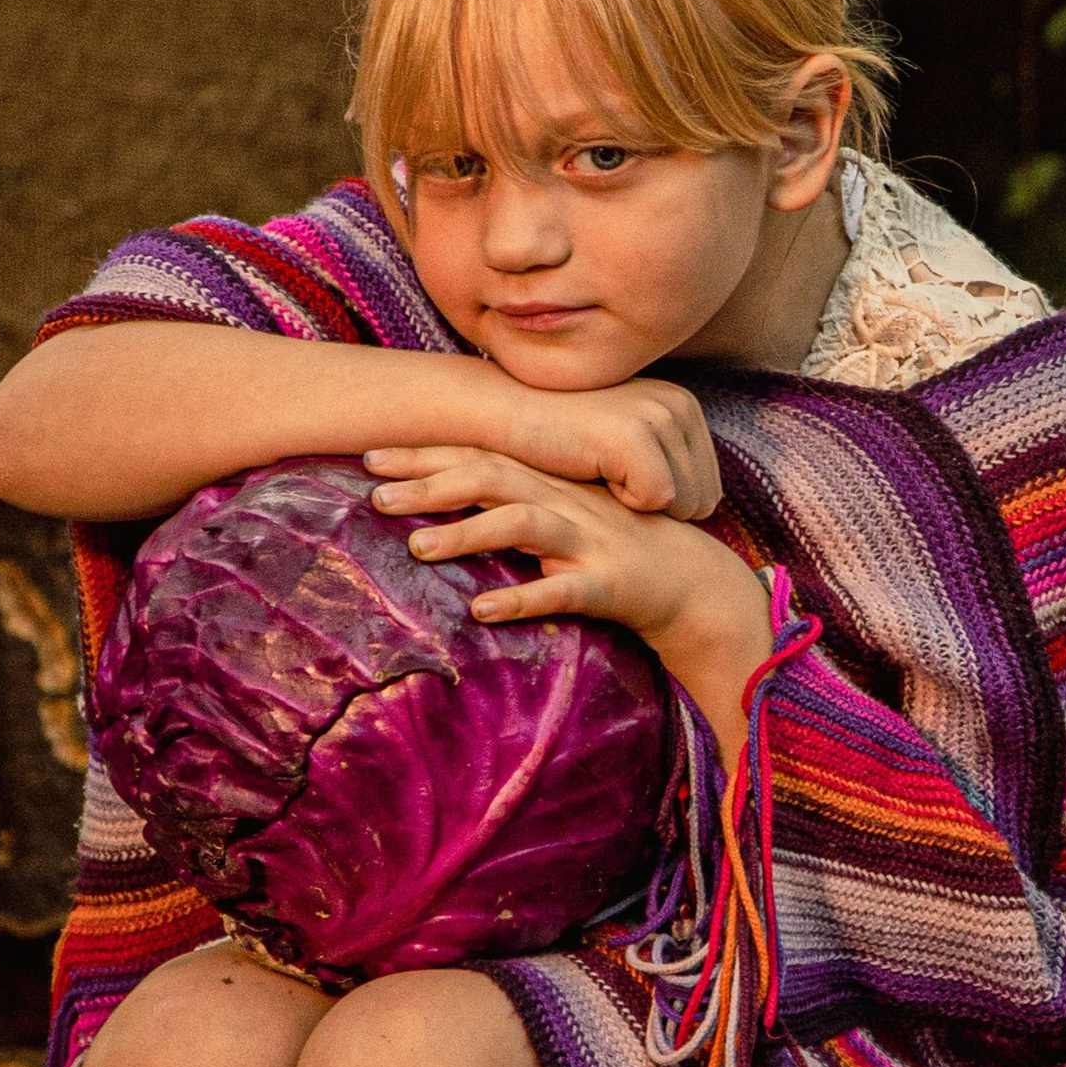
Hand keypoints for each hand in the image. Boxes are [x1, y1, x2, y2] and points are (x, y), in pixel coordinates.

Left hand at [369, 451, 771, 754]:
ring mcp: (588, 539)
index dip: (425, 455)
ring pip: (521, 524)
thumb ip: (513, 504)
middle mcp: (565, 502)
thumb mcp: (564, 518)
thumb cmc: (618, 551)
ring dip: (466, 534)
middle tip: (373, 496)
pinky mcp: (608, 582)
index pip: (480, 456)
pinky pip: (562, 589)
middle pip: (491, 477)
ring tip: (417, 549)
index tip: (372, 457)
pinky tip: (483, 611)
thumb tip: (445, 503)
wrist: (694, 584)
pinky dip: (522, 598)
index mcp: (550, 484)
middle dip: (430, 483)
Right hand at [373, 378, 717, 519]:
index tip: (619, 479)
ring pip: (684, 505)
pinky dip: (622, 503)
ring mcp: (659, 417)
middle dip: (656, 510)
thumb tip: (708, 508)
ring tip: (600, 473)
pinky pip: (656, 501)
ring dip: (637, 507)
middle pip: (702, 500)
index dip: (664, 506)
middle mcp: (679, 404)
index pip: (708, 489)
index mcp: (683, 405)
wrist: (500, 413)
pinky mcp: (635, 436)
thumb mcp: (624, 442)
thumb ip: (666, 464)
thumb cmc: (559, 439)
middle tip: (609, 480)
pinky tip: (591, 471)